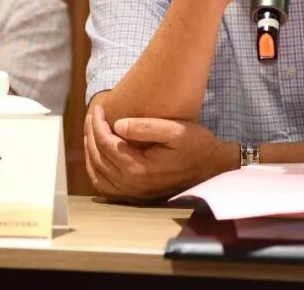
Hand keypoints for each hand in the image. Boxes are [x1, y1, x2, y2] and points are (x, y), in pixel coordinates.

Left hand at [83, 104, 234, 201]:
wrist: (213, 168)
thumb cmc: (196, 146)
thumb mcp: (175, 130)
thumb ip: (146, 127)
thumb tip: (117, 125)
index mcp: (139, 169)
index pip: (106, 144)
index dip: (98, 124)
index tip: (98, 108)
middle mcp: (132, 185)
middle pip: (98, 158)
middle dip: (91, 134)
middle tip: (92, 116)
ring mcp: (134, 193)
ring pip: (97, 175)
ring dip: (90, 153)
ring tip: (91, 132)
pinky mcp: (137, 196)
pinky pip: (106, 187)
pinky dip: (96, 171)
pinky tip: (97, 156)